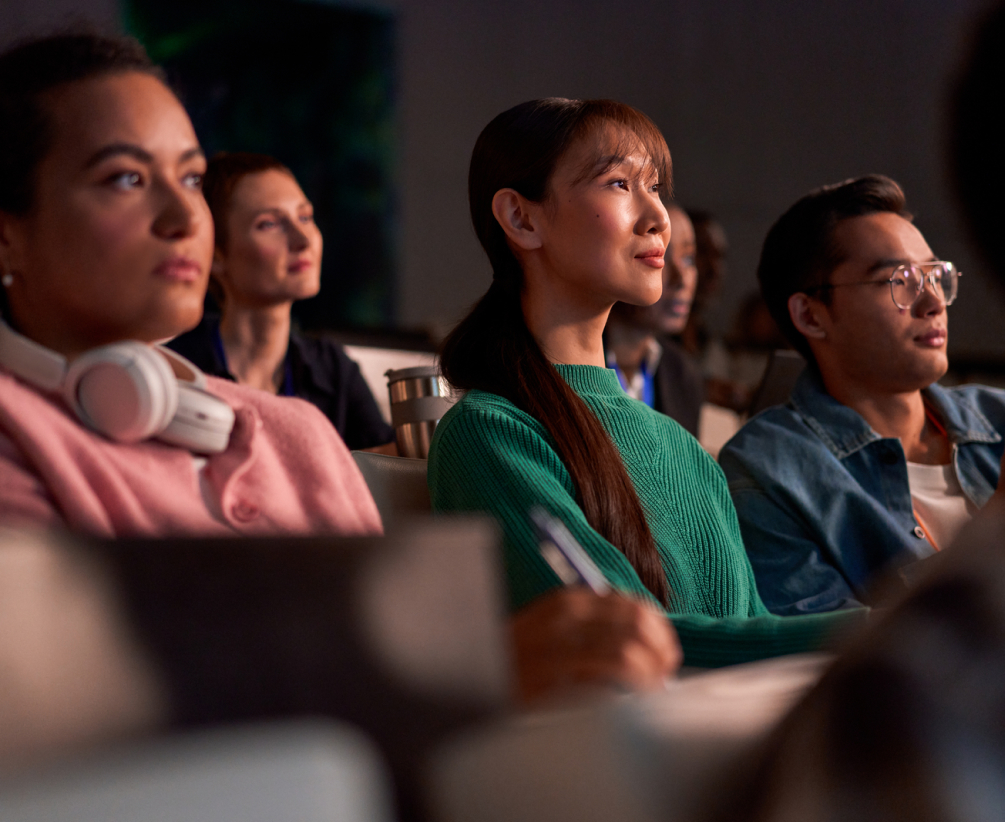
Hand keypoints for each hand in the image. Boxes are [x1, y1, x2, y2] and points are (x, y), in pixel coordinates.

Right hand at [509, 587, 680, 705]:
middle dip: (659, 652)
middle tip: (664, 673)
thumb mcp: (553, 632)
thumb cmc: (521, 662)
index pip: (633, 606)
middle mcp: (563, 617)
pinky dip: (627, 690)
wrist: (475, 683)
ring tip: (649, 692)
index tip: (667, 652)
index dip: (659, 631)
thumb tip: (650, 646)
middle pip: (635, 626)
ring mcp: (557, 647)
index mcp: (567, 602)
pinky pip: (605, 681)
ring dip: (649, 675)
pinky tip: (628, 702)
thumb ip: (595, 629)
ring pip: (627, 653)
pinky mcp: (552, 679)